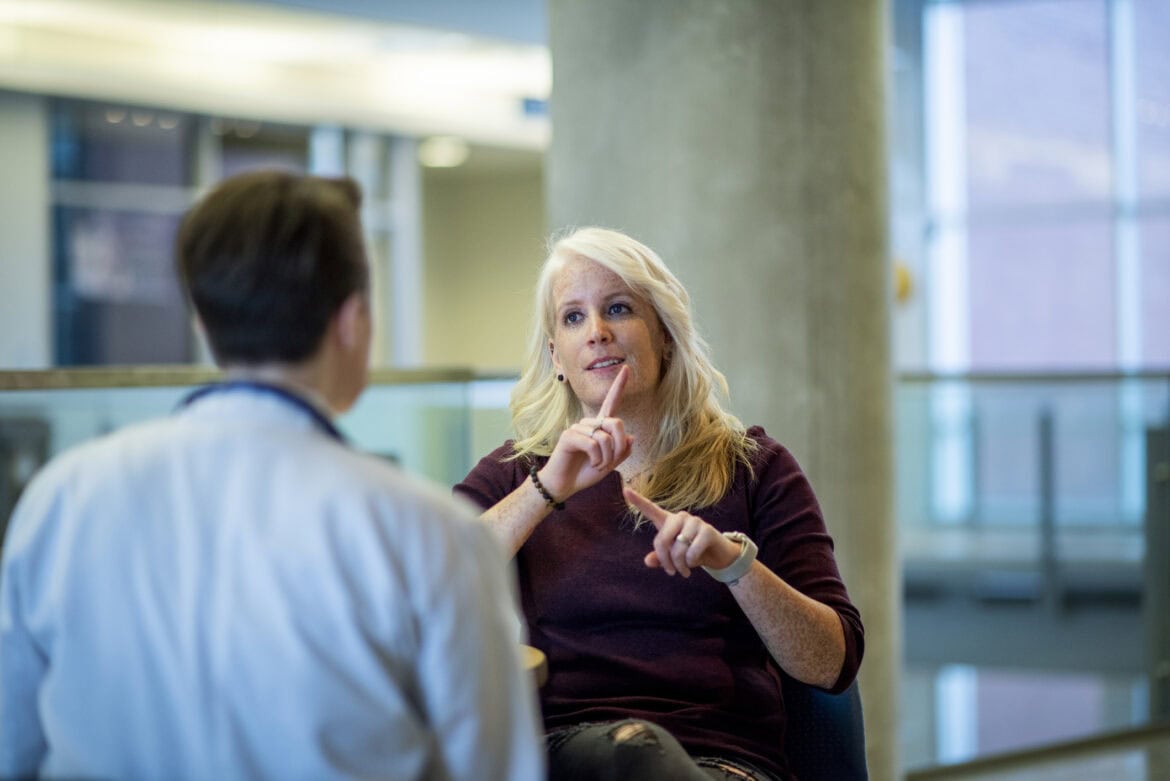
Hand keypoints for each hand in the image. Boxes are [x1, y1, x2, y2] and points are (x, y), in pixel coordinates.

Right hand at [538, 366, 633, 500]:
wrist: (565, 485)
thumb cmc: (585, 473)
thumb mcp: (610, 464)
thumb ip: (621, 452)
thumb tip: (630, 437)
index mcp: (600, 427)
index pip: (611, 403)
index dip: (619, 386)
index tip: (628, 369)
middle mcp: (589, 424)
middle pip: (616, 423)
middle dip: (619, 447)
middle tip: (611, 463)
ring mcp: (578, 428)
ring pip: (605, 437)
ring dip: (607, 457)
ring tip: (598, 465)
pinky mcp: (568, 435)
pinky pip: (592, 444)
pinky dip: (597, 458)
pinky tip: (591, 463)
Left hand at [622, 487, 740, 577]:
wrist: (717, 555)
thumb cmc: (691, 553)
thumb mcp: (674, 557)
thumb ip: (660, 558)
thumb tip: (648, 561)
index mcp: (668, 521)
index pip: (651, 509)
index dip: (638, 501)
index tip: (625, 490)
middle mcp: (680, 517)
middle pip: (662, 539)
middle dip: (665, 560)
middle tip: (671, 572)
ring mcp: (695, 522)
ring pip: (678, 548)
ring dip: (680, 565)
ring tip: (684, 571)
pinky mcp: (707, 530)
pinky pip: (692, 551)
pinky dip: (691, 562)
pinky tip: (695, 562)